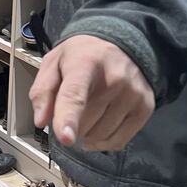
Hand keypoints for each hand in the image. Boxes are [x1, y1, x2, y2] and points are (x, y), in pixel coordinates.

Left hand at [30, 34, 154, 151]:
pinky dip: (102, 141)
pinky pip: (117, 142)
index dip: (69, 117)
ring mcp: (133, 94)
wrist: (121, 45)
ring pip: (99, 135)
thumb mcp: (53, 63)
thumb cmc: (81, 57)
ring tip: (89, 110)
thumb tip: (41, 121)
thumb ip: (42, 91)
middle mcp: (114, 78)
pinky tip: (98, 127)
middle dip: (72, 122)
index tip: (66, 137)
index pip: (76, 94)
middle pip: (84, 122)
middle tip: (74, 103)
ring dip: (87, 132)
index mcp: (85, 63)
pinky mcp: (145, 108)